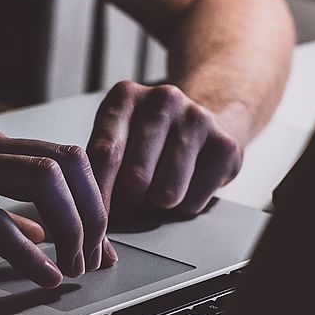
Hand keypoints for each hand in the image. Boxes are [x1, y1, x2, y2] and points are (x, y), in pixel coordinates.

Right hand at [0, 119, 114, 286]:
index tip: (102, 244)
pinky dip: (27, 252)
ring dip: (70, 227)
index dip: (94, 201)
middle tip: (94, 258)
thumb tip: (43, 232)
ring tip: (72, 267)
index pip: (64, 159)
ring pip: (42, 180)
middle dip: (93, 213)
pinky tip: (41, 276)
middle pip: (67, 163)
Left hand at [87, 81, 244, 215]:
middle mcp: (163, 100)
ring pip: (166, 195)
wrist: (206, 122)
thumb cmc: (148, 140)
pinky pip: (193, 202)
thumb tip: (90, 210)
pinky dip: (184, 206)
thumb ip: (98, 168)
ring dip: (158, 205)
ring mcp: (197, 119)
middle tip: (134, 195)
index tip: (92, 218)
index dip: (98, 194)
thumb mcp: (116, 139)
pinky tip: (186, 184)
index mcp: (125, 96)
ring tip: (158, 188)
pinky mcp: (225, 145)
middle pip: (135, 179)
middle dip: (130, 201)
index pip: (105, 154)